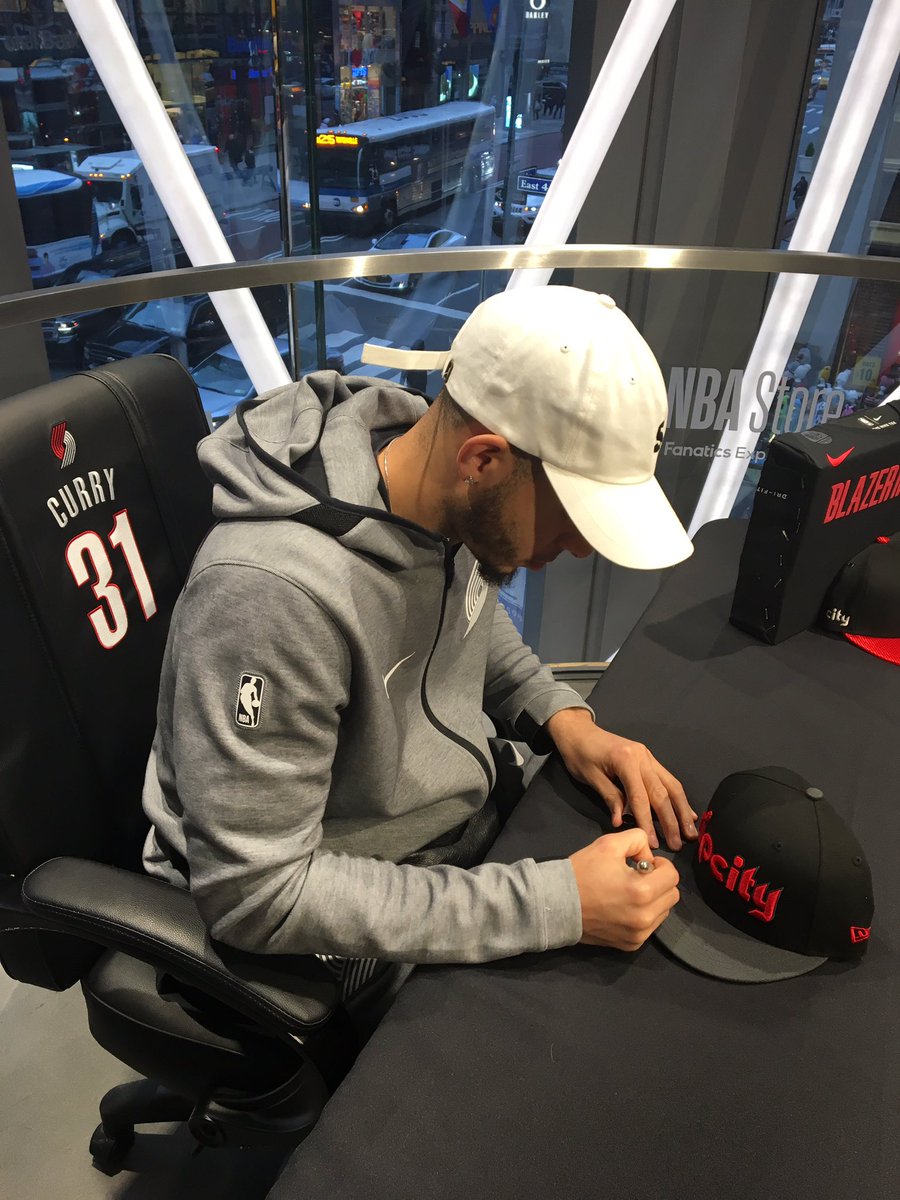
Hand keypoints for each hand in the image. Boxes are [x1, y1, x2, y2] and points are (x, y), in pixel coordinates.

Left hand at [546, 709, 697, 850]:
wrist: (578, 731)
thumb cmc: (579, 754)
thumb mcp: (590, 778)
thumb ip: (611, 798)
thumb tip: (622, 823)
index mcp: (626, 760)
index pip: (640, 798)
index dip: (647, 822)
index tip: (653, 843)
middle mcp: (642, 757)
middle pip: (661, 793)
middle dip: (671, 821)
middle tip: (678, 844)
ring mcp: (648, 757)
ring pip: (671, 785)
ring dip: (682, 810)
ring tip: (690, 831)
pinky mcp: (649, 759)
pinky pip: (667, 779)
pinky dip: (677, 797)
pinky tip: (687, 812)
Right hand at [569, 828, 680, 949]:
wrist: (555, 903)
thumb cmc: (583, 871)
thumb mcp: (609, 843)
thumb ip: (638, 839)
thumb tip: (650, 858)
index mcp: (642, 891)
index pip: (673, 876)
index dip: (660, 864)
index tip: (642, 863)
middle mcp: (645, 917)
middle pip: (672, 895)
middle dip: (659, 882)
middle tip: (637, 876)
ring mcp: (639, 934)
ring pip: (663, 912)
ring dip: (653, 899)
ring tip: (628, 892)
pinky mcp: (631, 945)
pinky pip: (650, 927)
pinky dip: (642, 915)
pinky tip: (622, 907)